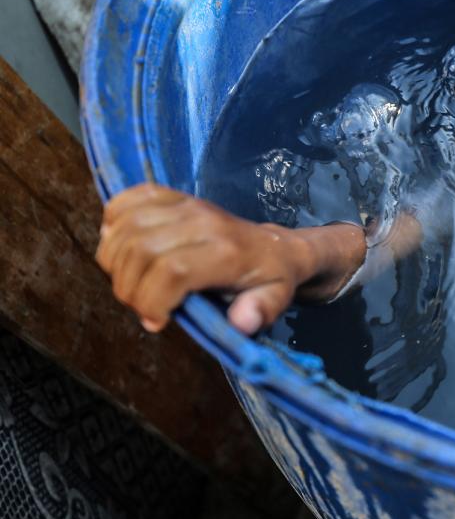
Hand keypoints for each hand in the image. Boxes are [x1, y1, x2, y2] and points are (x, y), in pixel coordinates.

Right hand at [96, 183, 318, 333]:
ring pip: (128, 227)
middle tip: (139, 305)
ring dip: (114, 261)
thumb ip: (261, 310)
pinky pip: (129, 198)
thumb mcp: (277, 299)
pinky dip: (113, 222)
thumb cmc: (270, 278)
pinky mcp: (174, 196)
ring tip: (130, 282)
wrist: (275, 246)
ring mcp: (187, 205)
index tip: (156, 321)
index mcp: (227, 252)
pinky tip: (120, 246)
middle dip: (128, 287)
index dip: (151, 300)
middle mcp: (204, 223)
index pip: (172, 271)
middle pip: (141, 250)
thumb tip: (242, 322)